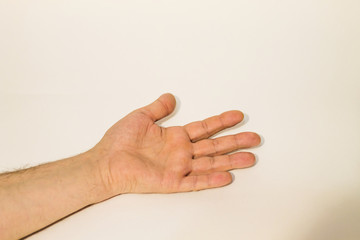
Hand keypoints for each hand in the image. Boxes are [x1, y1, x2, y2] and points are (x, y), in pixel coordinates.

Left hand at [91, 93, 260, 196]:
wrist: (106, 161)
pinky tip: (226, 177)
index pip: (205, 128)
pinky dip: (210, 179)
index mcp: (175, 137)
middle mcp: (181, 153)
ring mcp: (178, 168)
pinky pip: (194, 182)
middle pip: (214, 146)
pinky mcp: (171, 182)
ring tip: (249, 158)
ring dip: (230, 161)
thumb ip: (158, 108)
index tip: (238, 116)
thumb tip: (170, 97)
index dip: (221, 121)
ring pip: (210, 164)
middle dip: (234, 141)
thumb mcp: (141, 117)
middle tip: (254, 138)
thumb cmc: (120, 140)